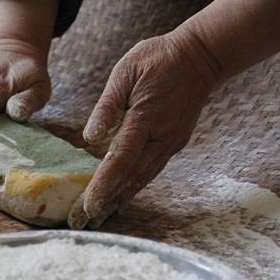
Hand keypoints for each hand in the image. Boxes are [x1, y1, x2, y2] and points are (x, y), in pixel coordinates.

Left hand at [68, 32, 215, 228]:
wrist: (201, 56)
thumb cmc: (158, 59)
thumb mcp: (126, 72)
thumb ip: (108, 105)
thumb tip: (90, 136)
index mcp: (145, 118)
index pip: (121, 159)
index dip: (103, 185)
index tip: (87, 207)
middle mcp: (161, 138)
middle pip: (129, 178)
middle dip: (103, 203)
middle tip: (78, 222)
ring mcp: (170, 143)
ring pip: (141, 179)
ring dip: (117, 201)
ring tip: (95, 220)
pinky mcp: (173, 143)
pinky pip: (149, 171)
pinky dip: (132, 188)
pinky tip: (118, 199)